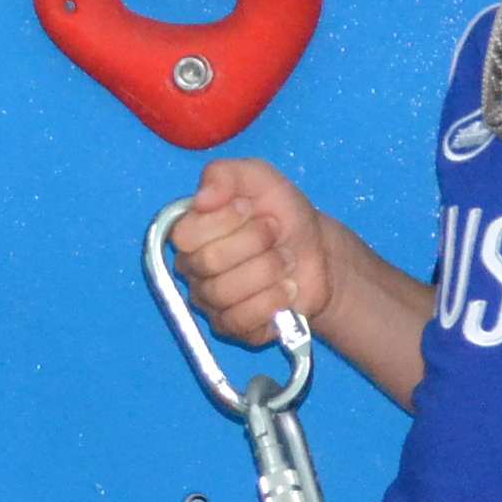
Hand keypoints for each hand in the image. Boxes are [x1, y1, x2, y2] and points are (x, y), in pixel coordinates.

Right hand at [167, 156, 337, 340]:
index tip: (250, 208)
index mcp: (191, 233)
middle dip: (255, 242)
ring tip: (287, 261)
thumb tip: (202, 197)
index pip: (184, 234)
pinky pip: (241, 321)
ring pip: (225, 293)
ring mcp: (210, 302)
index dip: (222, 221)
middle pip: (208, 263)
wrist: (318, 252)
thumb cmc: (282, 214)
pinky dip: (272, 302)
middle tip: (277, 235)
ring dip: (268, 271)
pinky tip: (287, 290)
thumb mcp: (259, 178)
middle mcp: (193, 269)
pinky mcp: (232, 328)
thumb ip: (225, 174)